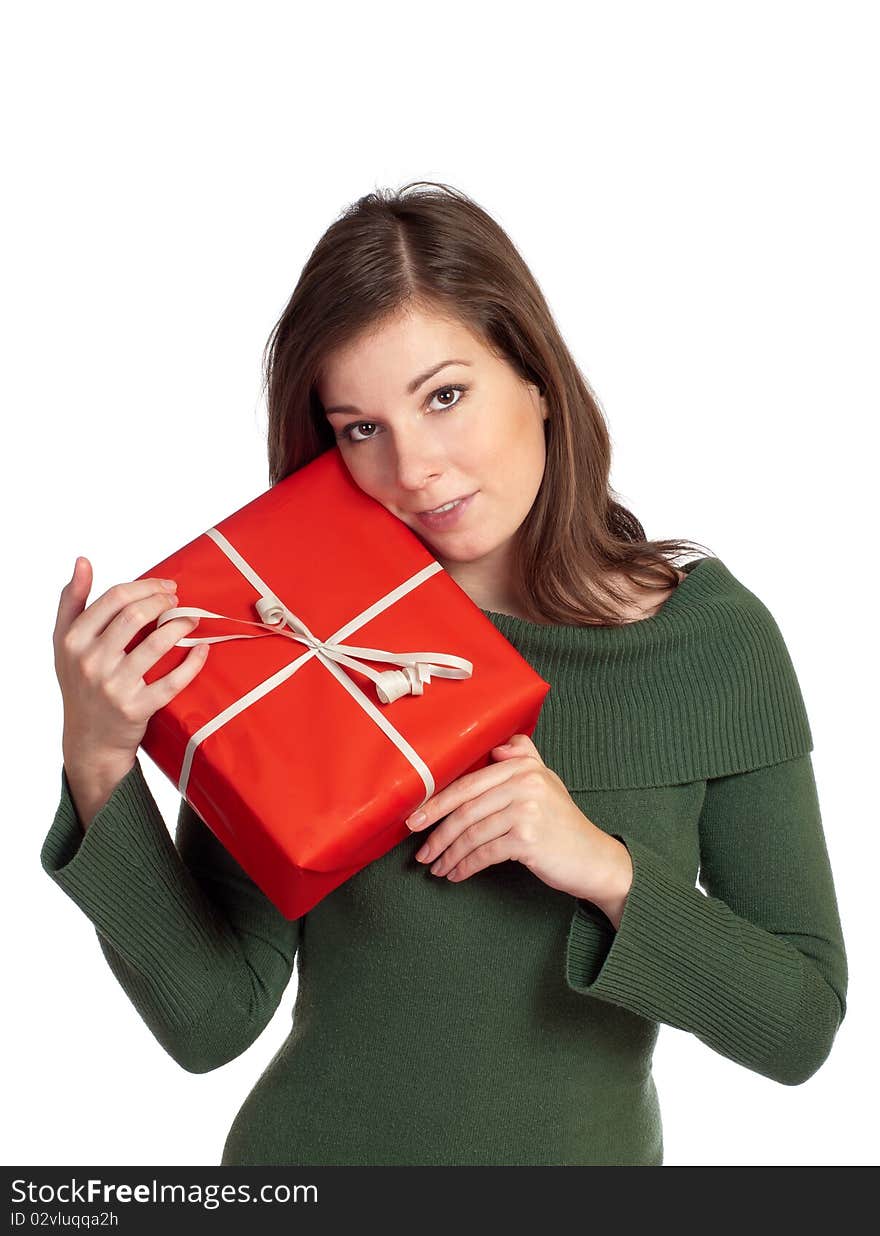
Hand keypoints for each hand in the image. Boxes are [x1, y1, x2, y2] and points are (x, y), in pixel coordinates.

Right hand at [54, 557, 209, 770]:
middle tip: (178, 601)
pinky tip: (202, 649)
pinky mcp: (137, 708)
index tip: (164, 586)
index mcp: (72, 640)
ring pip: (156, 643)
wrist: (88, 739)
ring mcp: (114, 686)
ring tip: (191, 620)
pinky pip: (172, 681)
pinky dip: (192, 662)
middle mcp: (90, 662)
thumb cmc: (79, 682)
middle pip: (135, 615)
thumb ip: (72, 601)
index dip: (146, 586)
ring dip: (181, 625)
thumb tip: (82, 561)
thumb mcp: (64, 643)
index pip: (114, 598)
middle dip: (164, 601)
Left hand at [406, 733, 632, 917]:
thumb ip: (524, 758)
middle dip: (437, 830)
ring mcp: (527, 810)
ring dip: (449, 854)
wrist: (594, 858)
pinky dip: (465, 867)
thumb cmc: (563, 823)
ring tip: (436, 867)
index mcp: (523, 766)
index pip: (469, 782)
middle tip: (419, 849)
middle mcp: (524, 782)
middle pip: (466, 807)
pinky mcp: (527, 838)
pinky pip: (484, 853)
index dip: (438, 801)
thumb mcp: (546, 782)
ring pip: (472, 833)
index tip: (416, 817)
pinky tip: (456, 875)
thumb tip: (497, 745)